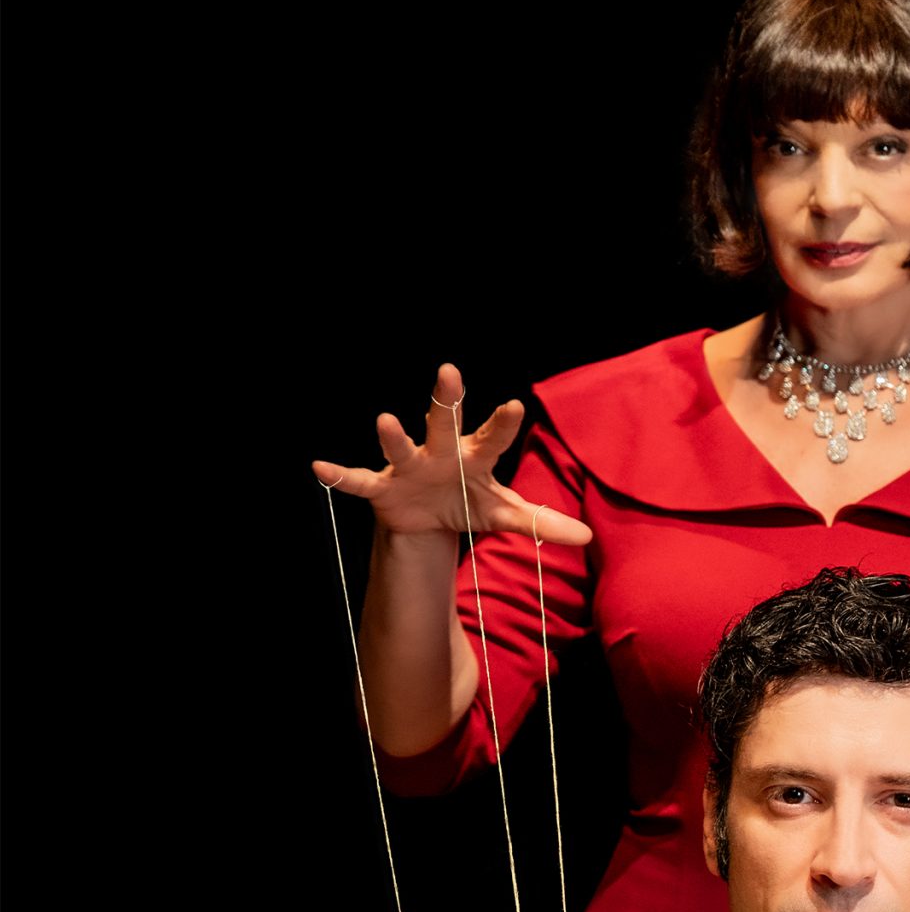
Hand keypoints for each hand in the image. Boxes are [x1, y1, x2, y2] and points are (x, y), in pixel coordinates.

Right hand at [313, 363, 593, 547]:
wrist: (430, 519)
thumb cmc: (470, 502)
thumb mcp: (505, 515)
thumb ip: (542, 524)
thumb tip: (588, 538)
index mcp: (475, 457)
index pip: (494, 438)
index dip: (504, 424)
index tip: (517, 406)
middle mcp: (441, 452)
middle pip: (445, 422)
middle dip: (445, 400)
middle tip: (449, 373)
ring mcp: (410, 466)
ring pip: (402, 445)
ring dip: (393, 435)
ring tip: (384, 418)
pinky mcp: (383, 487)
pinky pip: (359, 480)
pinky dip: (340, 474)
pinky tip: (319, 466)